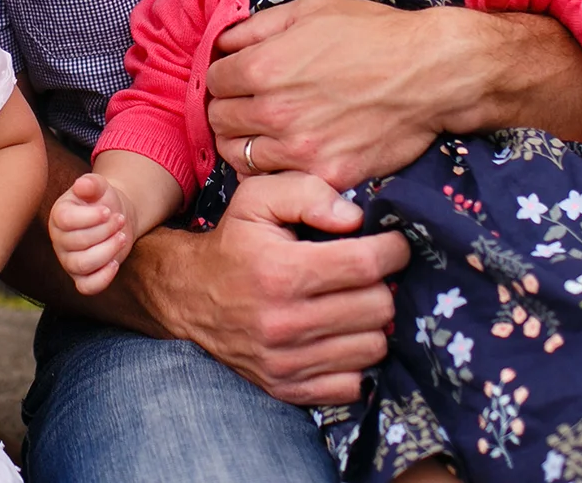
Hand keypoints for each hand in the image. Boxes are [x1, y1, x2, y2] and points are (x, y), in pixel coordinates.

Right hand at [49, 173, 137, 293]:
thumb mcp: (99, 186)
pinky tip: (116, 262)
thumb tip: (82, 185)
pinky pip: (86, 287)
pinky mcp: (81, 277)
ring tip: (122, 237)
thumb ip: (92, 183)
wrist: (115, 216)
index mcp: (58, 215)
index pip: (65, 220)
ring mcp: (68, 260)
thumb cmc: (103, 200)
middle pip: (77, 243)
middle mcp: (59, 240)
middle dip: (105, 231)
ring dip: (107, 251)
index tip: (108, 210)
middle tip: (119, 220)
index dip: (90, 217)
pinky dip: (103, 278)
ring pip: (81, 265)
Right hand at [151, 172, 406, 404]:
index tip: (391, 243)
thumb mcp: (258, 197)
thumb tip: (355, 217)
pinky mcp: (287, 388)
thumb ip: (308, 193)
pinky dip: (354, 359)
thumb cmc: (234, 240)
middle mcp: (285, 322)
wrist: (188, 295)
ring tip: (355, 302)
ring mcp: (286, 362)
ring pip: (372, 347)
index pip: (367, 264)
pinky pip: (352, 384)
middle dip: (383, 284)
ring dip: (372, 323)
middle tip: (369, 273)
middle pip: (377, 308)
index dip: (393, 250)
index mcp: (282, 271)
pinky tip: (341, 335)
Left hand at [208, 0, 503, 188]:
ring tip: (266, 131)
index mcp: (264, 67)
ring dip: (245, 142)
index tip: (241, 78)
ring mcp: (299, 149)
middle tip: (250, 105)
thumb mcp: (311, 10)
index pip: (214, 79)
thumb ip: (259, 26)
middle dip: (230, 109)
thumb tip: (226, 42)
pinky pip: (276, 181)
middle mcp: (274, 111)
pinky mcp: (326, 175)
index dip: (226, 76)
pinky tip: (289, 153)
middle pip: (220, 120)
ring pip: (238, 156)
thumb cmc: (374, 33)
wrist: (432, 73)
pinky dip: (274, 170)